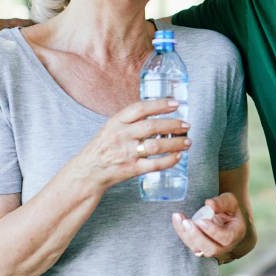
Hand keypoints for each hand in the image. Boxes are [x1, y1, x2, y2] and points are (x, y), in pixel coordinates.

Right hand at [70, 99, 191, 192]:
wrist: (88, 171)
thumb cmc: (103, 147)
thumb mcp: (111, 127)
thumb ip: (131, 120)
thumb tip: (158, 112)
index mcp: (116, 122)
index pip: (140, 108)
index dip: (159, 104)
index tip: (175, 104)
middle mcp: (121, 135)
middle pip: (152, 126)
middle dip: (173, 124)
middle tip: (186, 125)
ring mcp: (126, 153)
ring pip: (156, 146)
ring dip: (175, 143)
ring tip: (187, 141)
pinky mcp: (131, 169)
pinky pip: (155, 164)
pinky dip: (169, 160)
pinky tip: (178, 156)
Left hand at [172, 193, 246, 262]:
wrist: (226, 218)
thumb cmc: (230, 209)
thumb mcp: (231, 201)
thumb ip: (222, 202)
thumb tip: (209, 204)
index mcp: (236, 233)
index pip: (226, 238)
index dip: (213, 232)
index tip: (202, 221)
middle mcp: (224, 245)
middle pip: (211, 249)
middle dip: (197, 237)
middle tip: (187, 222)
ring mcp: (212, 248)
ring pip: (198, 249)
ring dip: (186, 235)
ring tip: (179, 218)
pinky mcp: (201, 246)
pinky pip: (191, 244)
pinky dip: (182, 232)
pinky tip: (177, 219)